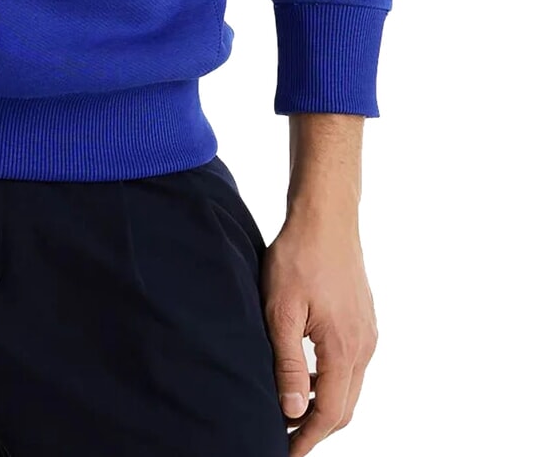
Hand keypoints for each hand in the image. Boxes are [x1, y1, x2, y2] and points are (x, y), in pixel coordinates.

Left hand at [261, 203, 378, 452]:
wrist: (326, 216)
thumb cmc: (299, 256)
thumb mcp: (281, 310)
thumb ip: (288, 363)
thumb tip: (291, 411)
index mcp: (345, 348)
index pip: (330, 413)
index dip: (307, 439)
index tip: (283, 452)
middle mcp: (364, 346)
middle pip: (345, 406)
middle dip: (315, 428)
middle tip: (284, 438)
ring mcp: (368, 332)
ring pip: (349, 386)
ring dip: (323, 404)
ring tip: (289, 411)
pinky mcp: (364, 319)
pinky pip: (351, 364)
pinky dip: (331, 380)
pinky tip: (306, 375)